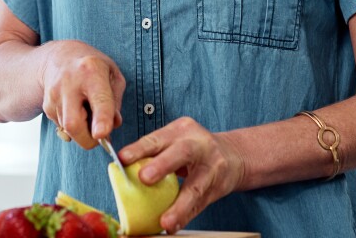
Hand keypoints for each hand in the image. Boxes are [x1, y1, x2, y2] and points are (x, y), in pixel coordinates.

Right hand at [40, 40, 124, 149]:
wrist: (59, 57)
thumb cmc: (92, 66)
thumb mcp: (113, 75)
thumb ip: (116, 101)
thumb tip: (112, 126)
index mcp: (91, 70)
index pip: (98, 100)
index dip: (101, 119)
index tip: (101, 133)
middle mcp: (69, 82)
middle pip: (74, 124)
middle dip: (88, 140)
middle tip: (99, 135)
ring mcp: (54, 94)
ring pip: (68, 129)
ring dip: (82, 131)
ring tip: (87, 111)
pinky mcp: (46, 106)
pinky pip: (62, 127)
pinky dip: (73, 126)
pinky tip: (76, 109)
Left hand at [119, 117, 245, 233]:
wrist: (233, 155)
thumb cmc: (194, 147)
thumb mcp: (176, 139)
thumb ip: (154, 151)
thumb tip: (122, 168)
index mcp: (181, 130)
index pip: (157, 138)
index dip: (139, 148)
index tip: (122, 158)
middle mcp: (198, 145)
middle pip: (181, 153)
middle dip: (162, 165)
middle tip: (144, 178)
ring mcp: (212, 166)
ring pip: (195, 187)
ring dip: (179, 206)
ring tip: (165, 222)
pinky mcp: (218, 187)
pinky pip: (200, 204)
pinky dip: (186, 216)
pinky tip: (175, 225)